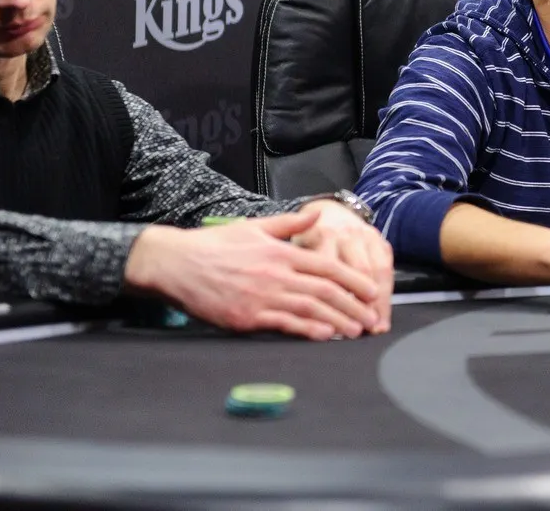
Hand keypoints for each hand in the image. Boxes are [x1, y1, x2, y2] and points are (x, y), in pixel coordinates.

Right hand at [126, 209, 379, 340]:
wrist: (175, 264)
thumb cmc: (215, 245)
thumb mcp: (255, 226)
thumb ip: (290, 223)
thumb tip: (319, 214)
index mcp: (281, 251)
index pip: (327, 265)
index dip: (353, 279)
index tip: (372, 291)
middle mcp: (276, 273)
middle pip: (325, 290)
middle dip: (353, 306)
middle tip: (373, 319)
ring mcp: (262, 296)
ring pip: (309, 309)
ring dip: (337, 320)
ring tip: (356, 330)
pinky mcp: (246, 317)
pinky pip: (284, 324)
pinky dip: (307, 330)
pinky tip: (324, 335)